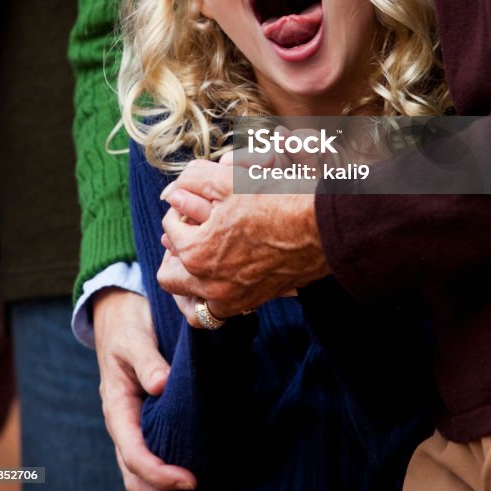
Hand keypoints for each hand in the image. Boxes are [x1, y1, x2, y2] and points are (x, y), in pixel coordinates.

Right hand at [92, 289, 196, 490]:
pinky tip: (189, 467)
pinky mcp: (146, 414)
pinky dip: (165, 466)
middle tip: (195, 489)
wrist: (119, 310)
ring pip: (140, 467)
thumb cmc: (127, 324)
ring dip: (160, 486)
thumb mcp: (135, 338)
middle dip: (158, 490)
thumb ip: (147, 361)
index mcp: (116, 406)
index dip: (158, 472)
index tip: (188, 480)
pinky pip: (151, 449)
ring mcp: (133, 420)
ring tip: (194, 488)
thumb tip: (161, 385)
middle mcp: (123, 420)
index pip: (133, 453)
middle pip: (133, 472)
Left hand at [158, 160, 329, 319]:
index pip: (170, 229)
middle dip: (174, 251)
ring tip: (203, 255)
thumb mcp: (230, 179)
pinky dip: (215, 294)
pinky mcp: (253, 302)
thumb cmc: (278, 200)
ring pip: (191, 301)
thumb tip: (172, 193)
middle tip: (191, 230)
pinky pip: (219, 311)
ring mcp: (233, 299)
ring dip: (190, 279)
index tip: (194, 200)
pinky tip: (225, 270)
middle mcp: (210, 285)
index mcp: (197, 253)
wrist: (322, 227)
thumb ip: (192, 181)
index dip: (180, 209)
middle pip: (169, 275)